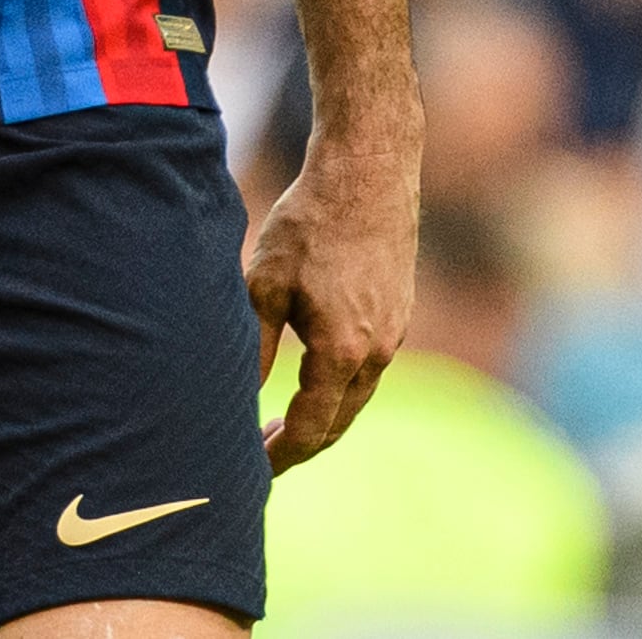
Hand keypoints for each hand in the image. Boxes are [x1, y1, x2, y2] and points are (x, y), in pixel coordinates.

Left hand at [244, 130, 415, 472]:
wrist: (368, 173)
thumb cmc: (309, 223)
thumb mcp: (265, 284)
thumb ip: (256, 347)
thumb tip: (242, 395)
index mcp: (342, 352)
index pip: (311, 428)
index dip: (281, 454)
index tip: (253, 468)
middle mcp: (377, 352)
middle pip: (339, 423)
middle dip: (301, 444)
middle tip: (261, 453)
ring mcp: (394, 334)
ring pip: (357, 396)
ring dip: (322, 415)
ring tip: (281, 421)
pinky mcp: (399, 313)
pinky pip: (369, 367)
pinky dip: (340, 385)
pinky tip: (312, 373)